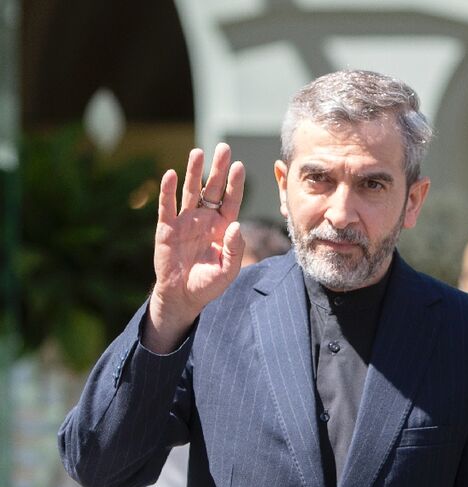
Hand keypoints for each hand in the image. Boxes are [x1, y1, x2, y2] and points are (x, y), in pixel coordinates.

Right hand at [144, 143, 245, 352]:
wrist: (182, 296)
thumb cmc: (208, 283)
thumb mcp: (227, 270)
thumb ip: (234, 250)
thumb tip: (236, 226)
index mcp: (223, 227)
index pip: (231, 200)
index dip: (234, 184)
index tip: (239, 166)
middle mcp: (205, 219)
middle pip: (213, 189)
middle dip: (218, 169)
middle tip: (223, 147)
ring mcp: (186, 221)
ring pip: (190, 191)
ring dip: (194, 172)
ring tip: (198, 152)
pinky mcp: (167, 227)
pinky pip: (167, 206)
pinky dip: (167, 190)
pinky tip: (169, 174)